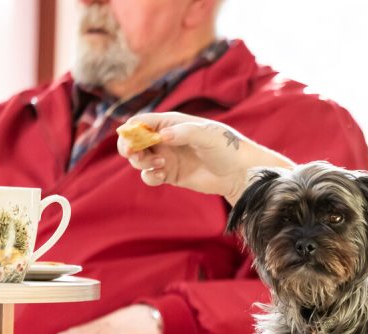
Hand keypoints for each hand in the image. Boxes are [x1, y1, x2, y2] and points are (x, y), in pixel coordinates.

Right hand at [117, 112, 293, 204]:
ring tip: (160, 164)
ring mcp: (167, 157)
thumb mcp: (207, 135)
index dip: (131, 129)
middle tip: (132, 154)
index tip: (129, 139)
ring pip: (140, 159)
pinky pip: (150, 176)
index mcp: (171, 123)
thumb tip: (162, 135)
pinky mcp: (170, 175)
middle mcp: (165, 139)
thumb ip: (184, 133)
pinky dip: (150, 176)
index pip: (142, 122)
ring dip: (141, 162)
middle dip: (129, 147)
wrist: (238, 172)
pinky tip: (161, 176)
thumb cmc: (226, 147)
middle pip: (135, 141)